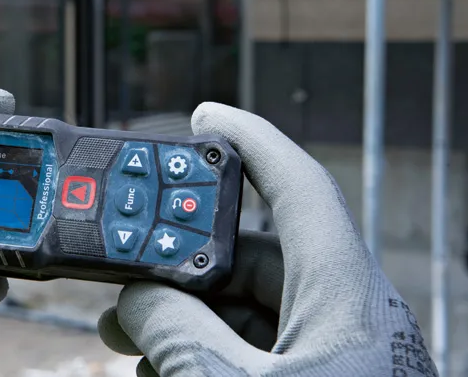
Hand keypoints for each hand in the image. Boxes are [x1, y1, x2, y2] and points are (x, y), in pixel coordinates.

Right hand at [98, 103, 436, 375]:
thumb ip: (179, 334)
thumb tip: (138, 300)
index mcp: (340, 295)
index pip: (298, 187)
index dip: (252, 140)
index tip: (206, 115)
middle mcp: (337, 313)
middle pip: (250, 253)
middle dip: (181, 258)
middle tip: (126, 269)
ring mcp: (325, 352)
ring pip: (242, 307)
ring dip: (180, 315)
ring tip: (127, 338)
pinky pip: (247, 349)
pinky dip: (201, 352)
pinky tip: (162, 371)